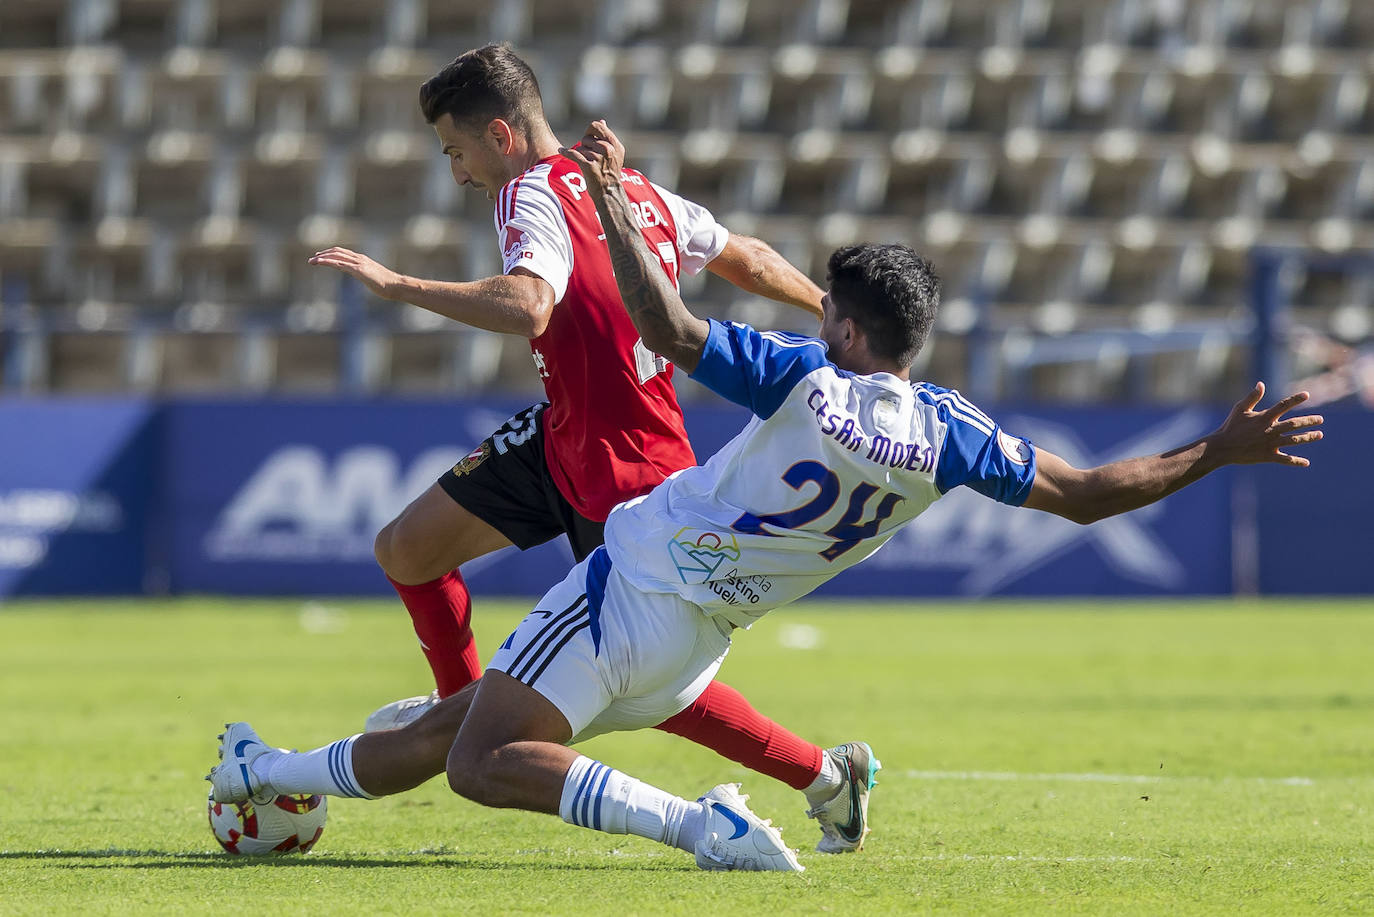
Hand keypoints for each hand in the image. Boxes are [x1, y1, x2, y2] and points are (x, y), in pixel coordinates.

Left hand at [308, 247, 402, 299]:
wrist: (395, 285)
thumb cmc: (388, 285)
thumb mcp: (374, 279)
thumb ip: (368, 276)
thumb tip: (367, 280)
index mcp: (363, 260)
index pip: (343, 253)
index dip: (331, 254)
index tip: (321, 257)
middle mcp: (359, 258)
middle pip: (337, 252)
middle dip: (323, 254)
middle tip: (312, 259)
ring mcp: (358, 263)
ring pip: (336, 256)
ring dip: (322, 258)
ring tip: (311, 261)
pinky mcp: (357, 270)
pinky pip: (339, 264)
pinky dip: (327, 262)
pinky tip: (319, 262)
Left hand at [558, 120, 625, 198]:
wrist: (609, 193)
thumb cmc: (610, 173)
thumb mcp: (614, 153)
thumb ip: (607, 136)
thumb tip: (602, 121)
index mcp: (615, 144)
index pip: (597, 126)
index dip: (590, 131)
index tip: (588, 138)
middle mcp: (608, 150)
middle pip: (587, 137)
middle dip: (584, 144)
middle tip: (588, 155)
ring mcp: (599, 158)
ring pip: (580, 147)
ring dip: (580, 154)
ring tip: (587, 164)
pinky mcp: (589, 166)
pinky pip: (573, 154)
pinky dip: (565, 152)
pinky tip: (561, 150)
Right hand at [1208, 382, 1323, 466]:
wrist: (1223, 447)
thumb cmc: (1230, 426)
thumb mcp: (1240, 409)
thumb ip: (1252, 397)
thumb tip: (1261, 384)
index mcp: (1265, 417)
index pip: (1284, 405)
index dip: (1296, 399)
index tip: (1307, 395)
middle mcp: (1271, 429)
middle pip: (1295, 424)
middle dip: (1309, 421)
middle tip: (1320, 419)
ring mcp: (1271, 443)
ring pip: (1294, 440)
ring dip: (1308, 437)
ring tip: (1319, 435)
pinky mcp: (1268, 456)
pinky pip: (1285, 459)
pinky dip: (1296, 461)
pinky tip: (1306, 463)